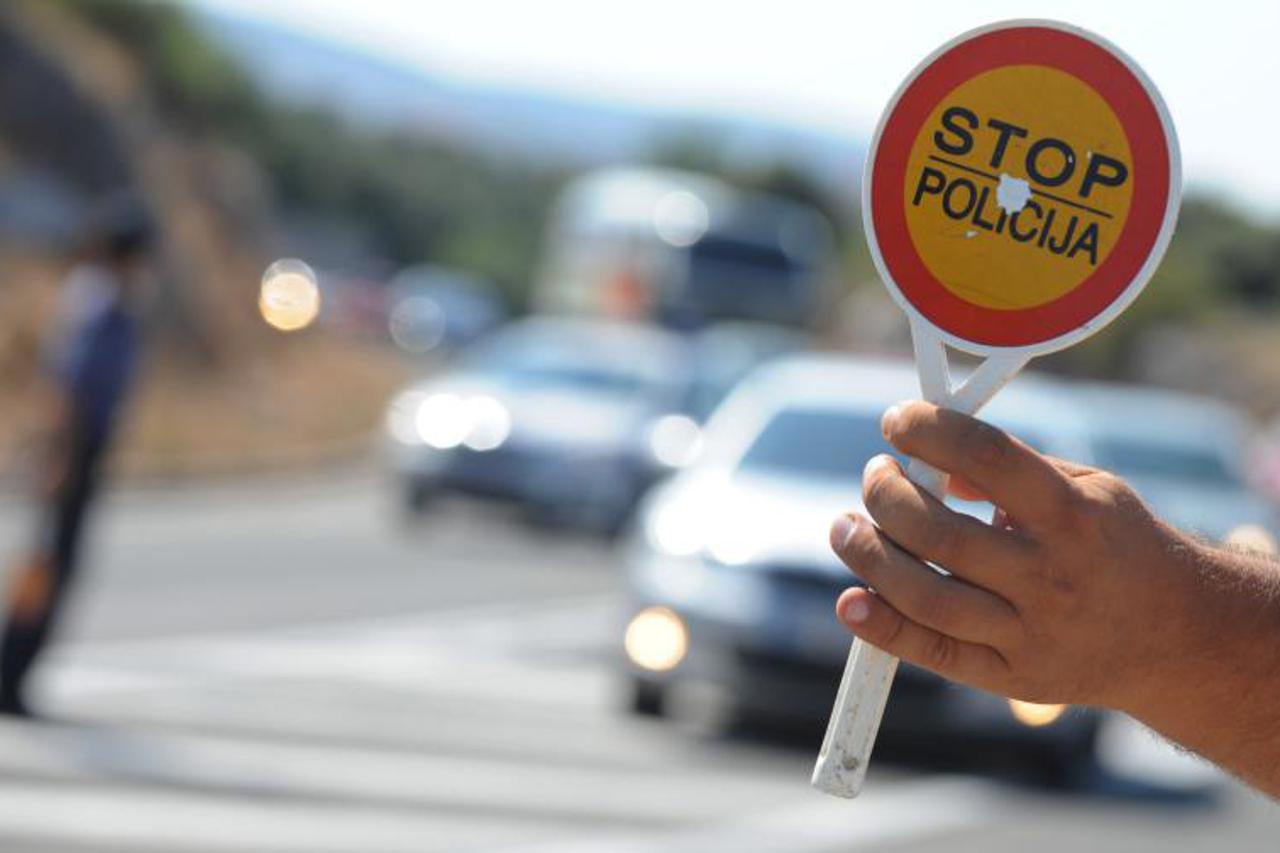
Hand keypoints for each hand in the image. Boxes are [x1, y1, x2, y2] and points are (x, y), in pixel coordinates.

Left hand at [829, 401, 1210, 712]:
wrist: (1177, 636)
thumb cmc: (1115, 544)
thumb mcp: (1088, 489)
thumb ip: (1013, 471)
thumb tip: (932, 462)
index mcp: (1073, 515)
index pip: (989, 458)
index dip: (932, 430)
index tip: (897, 419)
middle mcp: (1051, 576)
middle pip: (941, 532)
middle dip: (887, 495)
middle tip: (873, 474)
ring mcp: (1030, 632)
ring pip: (927, 596)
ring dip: (869, 556)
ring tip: (844, 527)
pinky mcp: (1011, 676)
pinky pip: (934, 652)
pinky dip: (882, 628)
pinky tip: (849, 600)